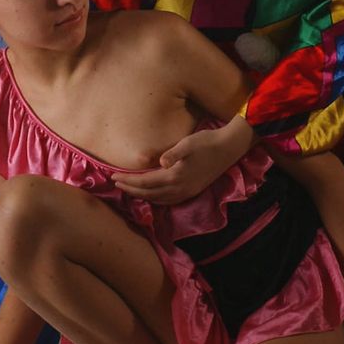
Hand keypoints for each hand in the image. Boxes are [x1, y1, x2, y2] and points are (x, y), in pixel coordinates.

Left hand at [111, 117, 253, 204]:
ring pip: (158, 200)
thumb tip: (161, 162)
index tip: (113, 177)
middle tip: (116, 184)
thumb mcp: (189, 143)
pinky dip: (156, 199)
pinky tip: (152, 194)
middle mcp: (180, 189)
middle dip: (131, 190)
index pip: (145, 182)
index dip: (128, 181)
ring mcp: (187, 192)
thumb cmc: (206, 142)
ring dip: (142, 196)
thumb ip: (174, 153)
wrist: (229, 148)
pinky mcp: (192, 191)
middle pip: (149, 194)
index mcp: (175, 177)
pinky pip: (169, 201)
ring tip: (130, 190)